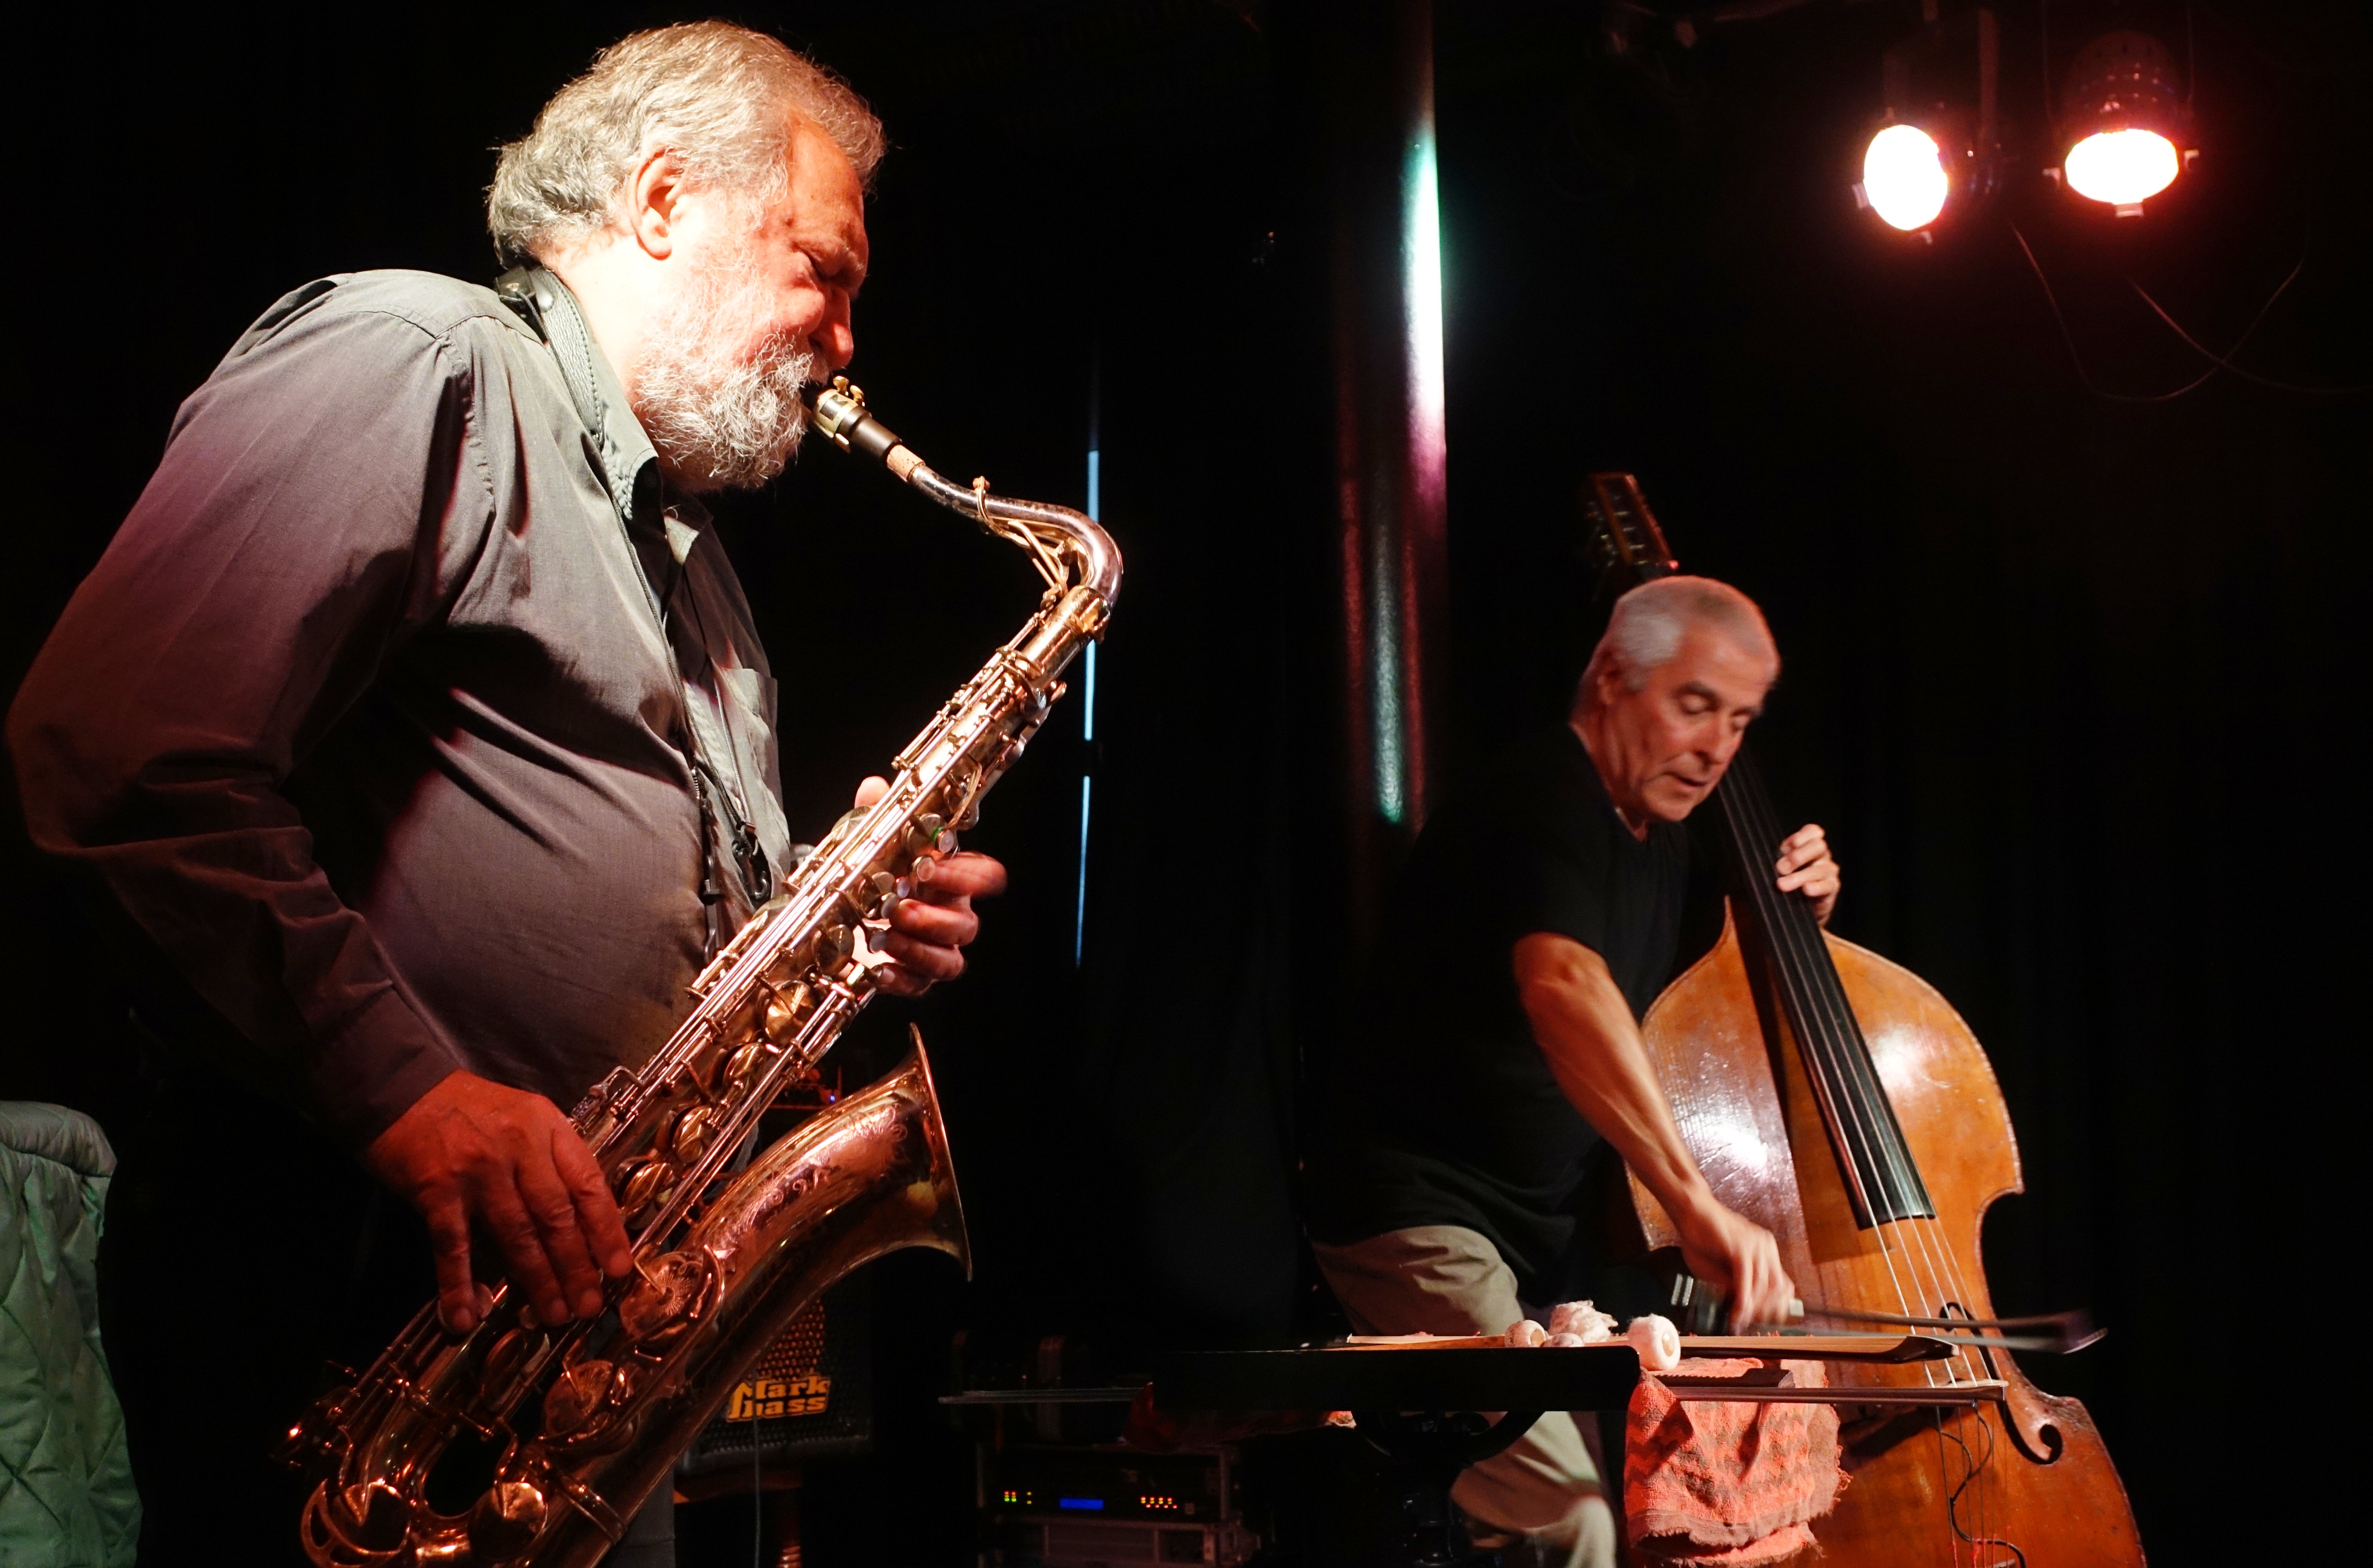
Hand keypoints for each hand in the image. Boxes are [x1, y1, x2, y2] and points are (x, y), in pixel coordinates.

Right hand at [362, 1071, 633, 1334]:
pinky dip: (459, 1285)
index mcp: (547, 1128)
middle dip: (576, 1266)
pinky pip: (453, 1246)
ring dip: (537, 1280)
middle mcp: (519, 1147)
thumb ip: (551, 1158)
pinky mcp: (437, 1190)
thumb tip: (579, 1216)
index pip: (588, 1184)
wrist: (400, 1087)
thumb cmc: (468, 1106)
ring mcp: (478, 1170)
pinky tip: (466, 1316)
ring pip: (516, 1235)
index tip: (619, 1267)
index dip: (606, 1230)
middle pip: (556, 1216)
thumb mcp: (525, 1115)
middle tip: (589, 1305)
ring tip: (554, 1314)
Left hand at [851, 776, 1007, 997]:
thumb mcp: (870, 842)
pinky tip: (878, 970)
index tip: (926, 867)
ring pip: (951, 962)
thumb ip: (877, 815)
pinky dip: (901, 980)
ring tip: (883, 939)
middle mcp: (952, 914)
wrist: (841, 916)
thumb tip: (874, 786)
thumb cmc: (871, 877)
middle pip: (967, 925)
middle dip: (932, 918)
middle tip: (897, 909)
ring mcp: (937, 949)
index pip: (986, 876)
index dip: (964, 875)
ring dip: (918, 950)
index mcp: (951, 878)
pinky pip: (922, 986)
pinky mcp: (915, 976)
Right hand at [1673, 1196, 1795, 1331]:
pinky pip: (1747, 1282)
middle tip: (1749, 1323)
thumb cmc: (1701, 1237)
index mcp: (1765, 1251)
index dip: (1775, 1307)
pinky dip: (1742, 1302)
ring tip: (1739, 1320)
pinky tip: (1735, 1313)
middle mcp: (1766, 1248)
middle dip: (1765, 1312)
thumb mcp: (1721, 1268)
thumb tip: (1744, 1309)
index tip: (1759, 1321)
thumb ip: (1734, 1285)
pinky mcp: (1742, 1249)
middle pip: (1779, 1290)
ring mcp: (1756, 1247)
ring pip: (1765, 1289)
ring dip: (1752, 1310)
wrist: (1690, 1211)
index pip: (1783, 1286)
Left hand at [1774, 822, 1839, 925]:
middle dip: (1797, 856)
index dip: (1801, 836)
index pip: (1813, 832)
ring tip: (1783, 885)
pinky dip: (1817, 887)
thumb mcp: (1775, 868)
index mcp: (1806, 846)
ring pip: (1820, 867)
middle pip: (1818, 846)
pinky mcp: (1831, 887)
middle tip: (1780, 868)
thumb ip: (1771, 860)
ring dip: (1800, 876)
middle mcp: (1820, 855)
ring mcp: (1828, 870)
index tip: (1785, 847)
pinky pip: (1828, 885)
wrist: (1794, 909)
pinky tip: (1806, 889)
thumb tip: (1754, 858)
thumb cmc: (1783, 883)